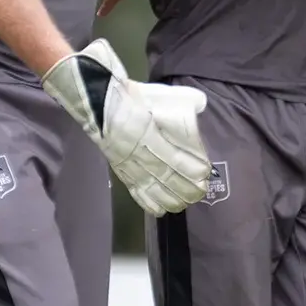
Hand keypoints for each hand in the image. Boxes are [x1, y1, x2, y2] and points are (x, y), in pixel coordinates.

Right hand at [42, 39, 209, 215]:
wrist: (100, 102)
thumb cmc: (134, 98)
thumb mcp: (162, 94)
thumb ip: (184, 100)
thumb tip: (201, 105)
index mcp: (152, 135)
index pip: (176, 157)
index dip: (191, 168)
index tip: (204, 173)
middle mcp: (142, 154)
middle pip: (167, 177)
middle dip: (185, 187)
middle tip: (200, 192)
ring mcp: (131, 165)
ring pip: (153, 188)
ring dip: (170, 198)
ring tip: (184, 203)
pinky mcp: (122, 170)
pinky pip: (135, 190)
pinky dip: (148, 202)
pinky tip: (159, 210)